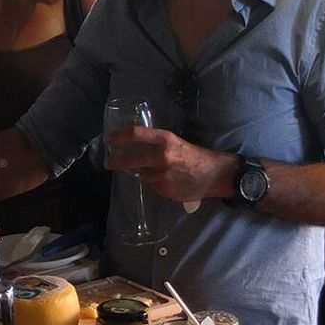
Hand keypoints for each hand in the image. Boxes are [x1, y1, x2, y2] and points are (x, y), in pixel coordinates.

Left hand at [104, 126, 235, 201]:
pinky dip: (153, 182)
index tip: (108, 139)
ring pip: (141, 174)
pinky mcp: (163, 189)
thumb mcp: (176, 143)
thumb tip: (136, 147)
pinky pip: (151, 185)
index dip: (119, 136)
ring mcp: (161, 175)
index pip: (136, 134)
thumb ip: (157, 145)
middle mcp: (161, 156)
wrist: (216, 175)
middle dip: (115, 161)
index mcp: (165, 140)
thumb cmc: (197, 156)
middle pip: (129, 159)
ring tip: (155, 171)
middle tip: (108, 162)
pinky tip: (165, 180)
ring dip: (141, 173)